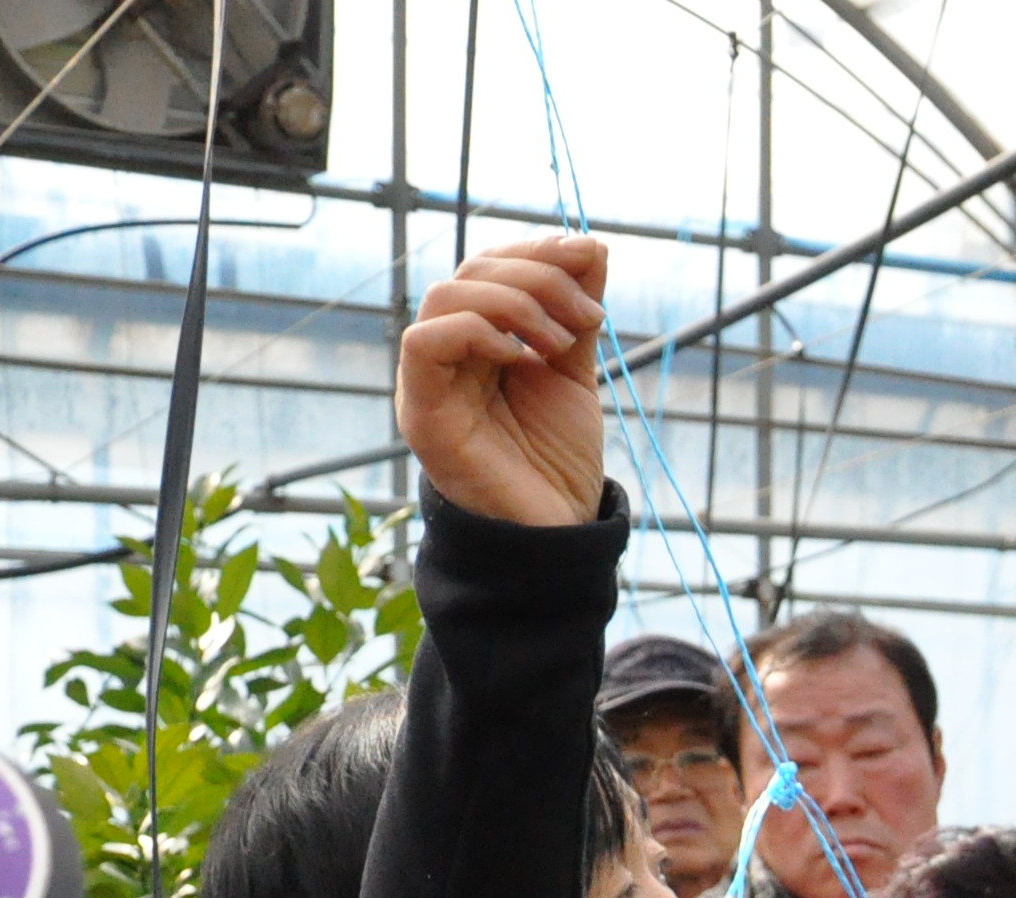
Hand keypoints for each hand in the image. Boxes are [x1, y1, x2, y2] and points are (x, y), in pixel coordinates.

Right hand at [397, 234, 607, 527]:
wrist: (556, 534)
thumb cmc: (557, 462)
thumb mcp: (575, 372)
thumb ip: (576, 314)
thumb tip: (591, 244)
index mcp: (478, 340)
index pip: (491, 265)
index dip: (538, 250)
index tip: (589, 256)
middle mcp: (447, 354)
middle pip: (471, 271)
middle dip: (537, 275)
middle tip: (588, 313)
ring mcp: (430, 383)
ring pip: (445, 295)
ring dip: (514, 302)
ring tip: (562, 343)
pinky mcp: (424, 414)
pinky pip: (424, 342)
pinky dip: (476, 331)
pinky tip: (522, 357)